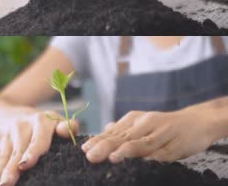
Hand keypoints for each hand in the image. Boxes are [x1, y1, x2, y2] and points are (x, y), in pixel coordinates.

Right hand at [0, 111, 77, 185]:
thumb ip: (67, 127)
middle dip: (10, 170)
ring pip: (3, 157)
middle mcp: (21, 127)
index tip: (24, 166)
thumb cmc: (47, 125)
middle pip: (17, 152)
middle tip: (7, 184)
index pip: (37, 140)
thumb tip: (69, 129)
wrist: (20, 113)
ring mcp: (7, 136)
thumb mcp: (58, 122)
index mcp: (39, 122)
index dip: (31, 153)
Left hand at [81, 109, 215, 163]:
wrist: (197, 121)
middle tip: (90, 156)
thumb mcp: (142, 123)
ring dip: (124, 150)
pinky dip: (149, 157)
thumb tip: (105, 129)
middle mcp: (144, 123)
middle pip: (121, 137)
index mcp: (133, 120)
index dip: (98, 141)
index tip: (84, 149)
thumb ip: (125, 129)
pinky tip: (141, 161)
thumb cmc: (164, 126)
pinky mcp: (174, 144)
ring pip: (139, 143)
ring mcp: (159, 133)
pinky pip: (160, 152)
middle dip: (104, 147)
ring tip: (111, 157)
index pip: (112, 132)